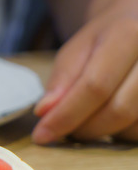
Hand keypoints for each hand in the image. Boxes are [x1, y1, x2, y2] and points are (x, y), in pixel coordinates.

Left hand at [32, 13, 137, 143]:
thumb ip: (61, 80)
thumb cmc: (103, 40)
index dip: (66, 115)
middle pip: (119, 109)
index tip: (41, 135)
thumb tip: (45, 112)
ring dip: (103, 133)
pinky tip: (109, 120)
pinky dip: (122, 133)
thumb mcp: (75, 51)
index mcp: (129, 35)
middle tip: (62, 130)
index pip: (95, 86)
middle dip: (84, 128)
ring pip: (134, 124)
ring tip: (84, 121)